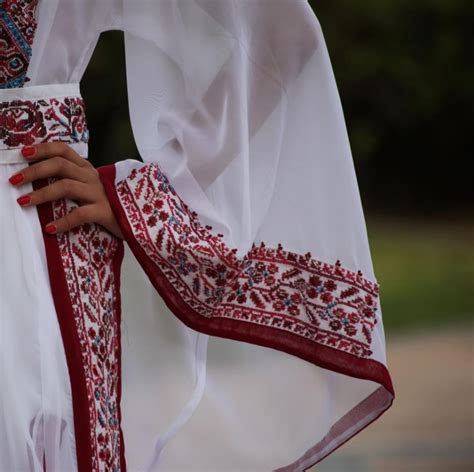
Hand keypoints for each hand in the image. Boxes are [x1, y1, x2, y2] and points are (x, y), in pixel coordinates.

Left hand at [8, 143, 122, 238]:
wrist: (140, 219)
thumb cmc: (112, 205)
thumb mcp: (93, 188)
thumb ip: (74, 181)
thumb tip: (41, 181)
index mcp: (88, 169)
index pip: (64, 150)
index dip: (43, 149)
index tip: (23, 154)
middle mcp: (92, 178)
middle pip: (60, 165)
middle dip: (34, 171)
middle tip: (14, 181)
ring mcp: (99, 194)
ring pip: (66, 187)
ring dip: (41, 194)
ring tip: (24, 202)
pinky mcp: (105, 212)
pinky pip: (80, 215)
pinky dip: (63, 221)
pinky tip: (50, 228)